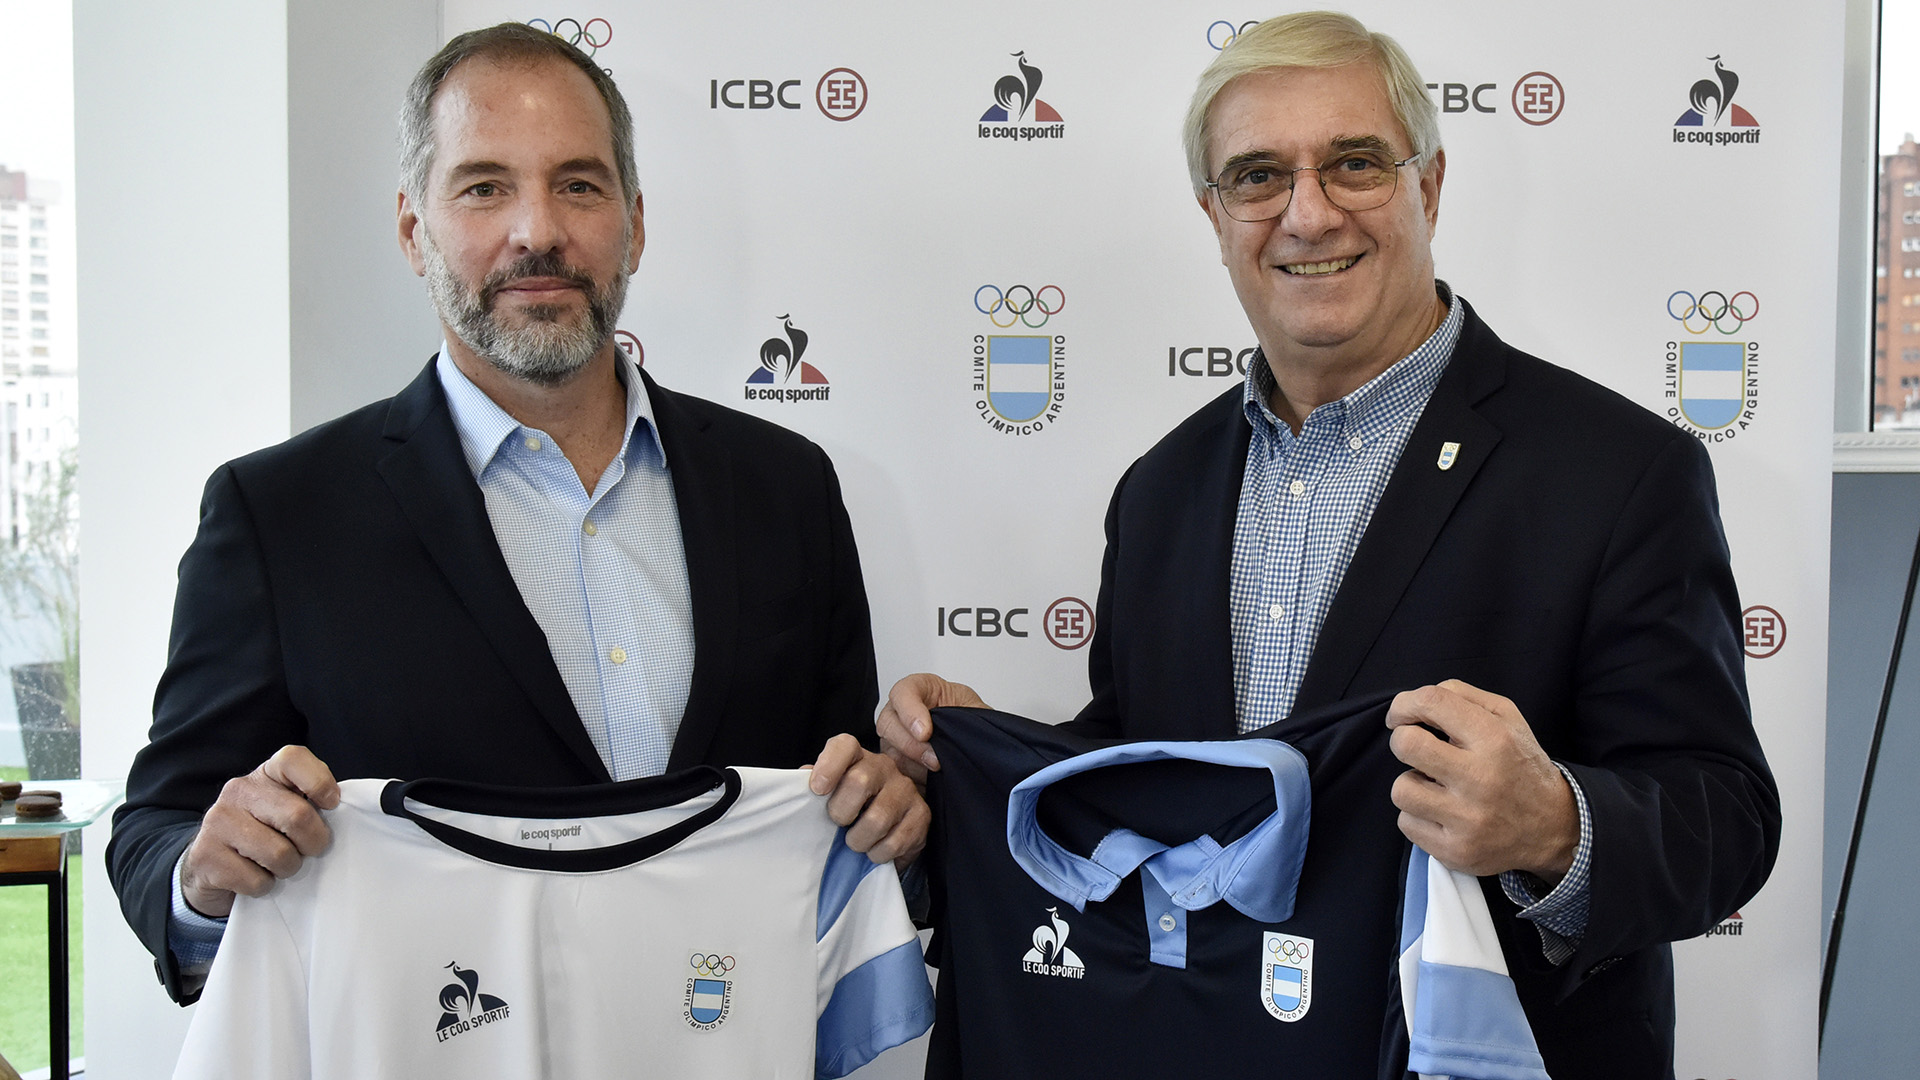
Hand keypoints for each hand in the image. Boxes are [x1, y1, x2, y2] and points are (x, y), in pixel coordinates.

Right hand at [180, 745, 340, 916]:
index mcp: (265, 774)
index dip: (320, 782)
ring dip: (289, 868)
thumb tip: (349, 813)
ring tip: (279, 865)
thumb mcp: (287, 811)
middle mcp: (239, 791)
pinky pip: (256, 880)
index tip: (331, 805)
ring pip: (279, 854)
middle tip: (309, 850)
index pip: (294, 759)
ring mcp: (217, 821)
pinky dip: (264, 886)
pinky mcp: (205, 856)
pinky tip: (254, 876)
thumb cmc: (264, 836)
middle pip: (298, 815)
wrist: (209, 867)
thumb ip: (312, 804)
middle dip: (314, 842)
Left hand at [807, 734, 930, 867]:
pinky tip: (875, 849)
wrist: (891, 827)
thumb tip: (798, 784)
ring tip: (856, 842)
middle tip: (840, 824)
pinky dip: (878, 854)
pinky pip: (894, 842)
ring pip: (877, 819)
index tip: (818, 789)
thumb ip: (814, 784)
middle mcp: (884, 766)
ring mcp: (906, 789)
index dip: (829, 765)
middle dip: (841, 813)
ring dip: (859, 840)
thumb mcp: (831, 794)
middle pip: (859, 782)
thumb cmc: (852, 808)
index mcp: (857, 756)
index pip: (844, 745)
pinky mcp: (922, 814)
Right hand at [875, 673, 987, 782]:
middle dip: (911, 745)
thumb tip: (968, 733)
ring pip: (889, 751)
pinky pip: (894, 771)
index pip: (903, 692)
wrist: (971, 739)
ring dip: (913, 765)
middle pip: (888, 723)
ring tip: (936, 772)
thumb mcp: (975, 709)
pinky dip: (911, 778)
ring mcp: (894, 736)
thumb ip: (970, 716)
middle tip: (935, 760)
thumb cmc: (969, 718)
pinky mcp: (895, 759)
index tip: (925, 732)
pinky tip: (929, 780)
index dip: (910, 712)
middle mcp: (901, 711)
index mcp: (922, 689)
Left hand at [1385, 680, 1577, 881]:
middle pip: (1406, 744)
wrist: (1553, 827)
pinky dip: (1417, 816)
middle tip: (1416, 749)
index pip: (1432, 702)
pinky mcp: (1456, 850)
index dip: (1404, 704)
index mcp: (1495, 739)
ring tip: (1436, 787)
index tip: (1401, 716)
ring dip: (1412, 784)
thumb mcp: (1507, 719)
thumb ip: (1463, 696)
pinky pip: (1406, 823)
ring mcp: (1467, 819)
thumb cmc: (1519, 765)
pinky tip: (1441, 813)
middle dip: (1402, 741)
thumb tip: (1415, 702)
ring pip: (1401, 789)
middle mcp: (1481, 778)